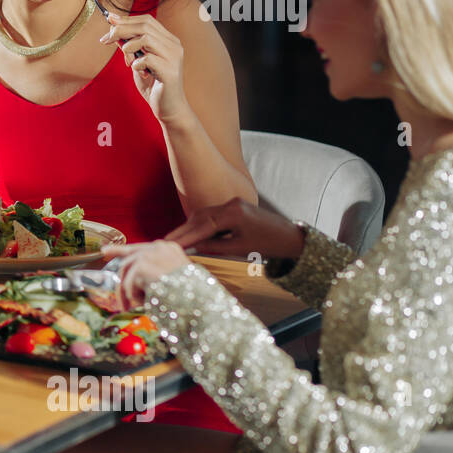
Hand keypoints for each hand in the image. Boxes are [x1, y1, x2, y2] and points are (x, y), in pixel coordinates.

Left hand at [99, 12, 187, 123]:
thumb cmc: (153, 85)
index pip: (147, 20)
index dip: (126, 19)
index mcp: (168, 41)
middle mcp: (174, 45)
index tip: (108, 20)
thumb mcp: (138, 62)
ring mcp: (174, 58)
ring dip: (129, 46)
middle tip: (106, 39)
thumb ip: (129, 47)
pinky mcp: (170, 72)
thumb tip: (113, 29)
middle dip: (121, 29)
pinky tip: (137, 71)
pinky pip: (148, 59)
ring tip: (126, 60)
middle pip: (145, 26)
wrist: (169, 109)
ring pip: (146, 39)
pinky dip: (136, 63)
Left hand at [101, 240, 191, 308]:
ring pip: (126, 273)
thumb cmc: (190, 298)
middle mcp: (159, 247)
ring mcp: (150, 253)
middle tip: (122, 303)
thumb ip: (153, 275)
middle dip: (121, 282)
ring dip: (130, 294)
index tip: (105, 251)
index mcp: (169, 249)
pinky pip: (129, 283)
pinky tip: (148, 302)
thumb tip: (129, 279)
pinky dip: (135, 297)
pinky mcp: (143, 264)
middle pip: (128, 260)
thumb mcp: (172, 282)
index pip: (139, 247)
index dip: (120, 250)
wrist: (202, 304)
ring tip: (141, 308)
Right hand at [164, 197, 305, 260]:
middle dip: (181, 231)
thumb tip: (194, 247)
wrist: (290, 236)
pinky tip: (189, 235)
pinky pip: (210, 216)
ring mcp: (231, 204)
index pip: (202, 225)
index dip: (185, 236)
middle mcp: (230, 204)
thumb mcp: (241, 249)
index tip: (170, 245)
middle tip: (162, 242)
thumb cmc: (269, 244)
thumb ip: (216, 246)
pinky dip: (199, 226)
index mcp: (234, 213)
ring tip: (172, 241)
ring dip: (188, 228)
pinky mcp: (232, 208)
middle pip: (199, 217)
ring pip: (202, 216)